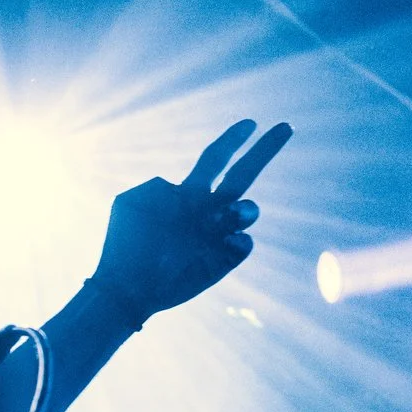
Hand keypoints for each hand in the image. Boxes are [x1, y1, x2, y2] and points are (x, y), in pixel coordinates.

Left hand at [89, 119, 291, 317]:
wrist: (125, 288)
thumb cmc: (125, 244)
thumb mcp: (130, 205)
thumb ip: (154, 190)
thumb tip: (175, 189)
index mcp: (189, 193)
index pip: (216, 159)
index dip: (233, 141)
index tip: (250, 124)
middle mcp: (209, 210)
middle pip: (242, 176)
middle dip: (263, 152)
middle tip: (285, 127)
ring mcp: (218, 235)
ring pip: (247, 212)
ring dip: (246, 209)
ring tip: (233, 213)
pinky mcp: (222, 261)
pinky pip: (242, 246)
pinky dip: (240, 241)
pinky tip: (228, 242)